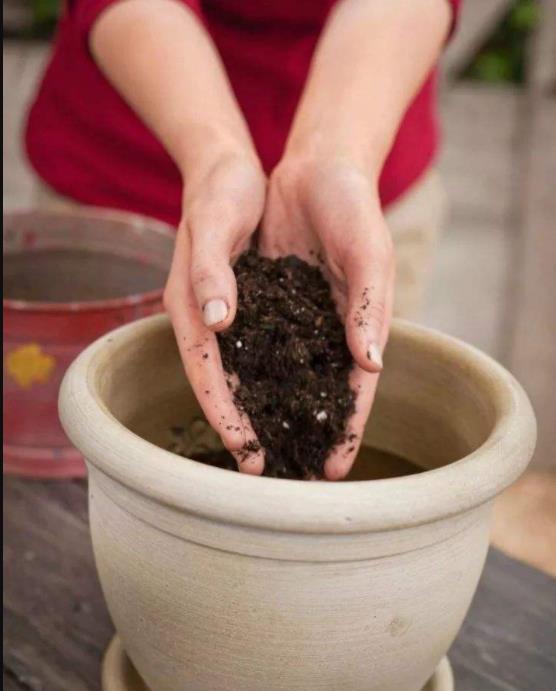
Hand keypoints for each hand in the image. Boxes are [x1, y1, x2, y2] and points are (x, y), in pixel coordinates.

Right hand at [163, 153, 265, 473]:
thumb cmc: (219, 192)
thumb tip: (218, 324)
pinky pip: (274, 349)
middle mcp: (213, 319)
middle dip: (247, 427)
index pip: (206, 370)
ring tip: (297, 448)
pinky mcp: (260, 307)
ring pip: (253, 374)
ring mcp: (237, 316)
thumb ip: (210, 273)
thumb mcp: (212, 223)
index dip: (223, 412)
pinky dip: (288, 376)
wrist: (230, 169)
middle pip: (228, 384)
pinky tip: (310, 397)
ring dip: (271, 410)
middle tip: (269, 471)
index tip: (245, 449)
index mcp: (193, 306)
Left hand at [259, 157, 394, 479]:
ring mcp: (292, 318)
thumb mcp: (369, 253)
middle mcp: (324, 330)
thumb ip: (370, 306)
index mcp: (357, 326)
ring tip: (254, 451)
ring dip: (269, 411)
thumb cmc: (354, 210)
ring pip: (279, 374)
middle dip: (303, 434)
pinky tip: (229, 397)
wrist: (317, 170)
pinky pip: (252, 341)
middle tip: (286, 476)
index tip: (335, 471)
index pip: (353, 389)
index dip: (346, 429)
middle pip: (313, 392)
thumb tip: (369, 365)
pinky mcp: (264, 300)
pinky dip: (244, 369)